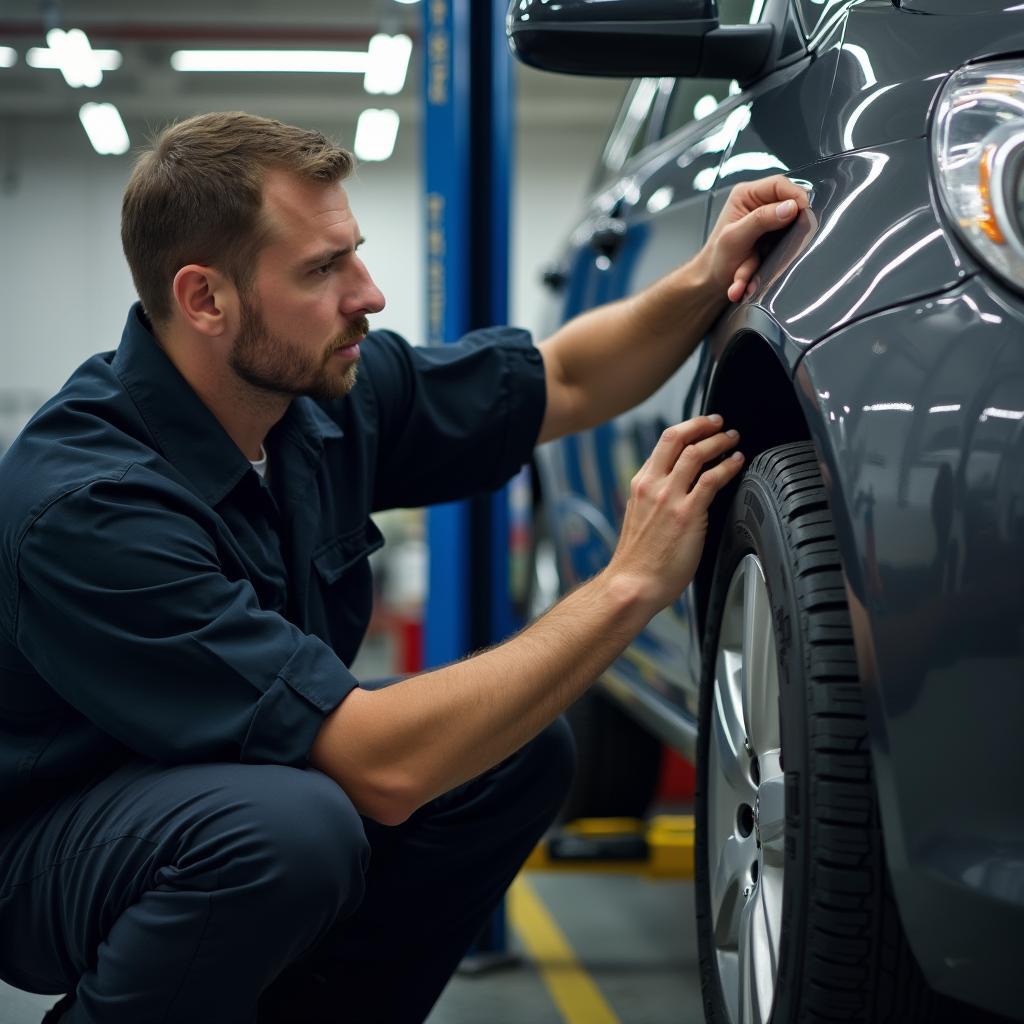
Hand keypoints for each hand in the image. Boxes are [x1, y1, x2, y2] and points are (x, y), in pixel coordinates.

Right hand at [607, 415, 744, 613]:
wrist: (632, 585)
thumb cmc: (638, 562)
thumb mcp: (639, 519)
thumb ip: (655, 500)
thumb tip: (676, 494)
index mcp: (640, 485)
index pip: (663, 444)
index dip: (686, 430)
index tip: (700, 427)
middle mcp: (653, 485)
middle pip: (677, 438)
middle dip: (702, 425)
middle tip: (719, 423)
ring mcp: (669, 498)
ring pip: (696, 453)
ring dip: (718, 441)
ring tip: (733, 440)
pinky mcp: (687, 514)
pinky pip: (711, 479)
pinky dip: (727, 465)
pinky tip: (737, 462)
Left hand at [700, 175, 809, 302]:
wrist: (712, 282)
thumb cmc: (716, 259)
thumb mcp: (736, 237)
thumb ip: (761, 219)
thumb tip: (790, 207)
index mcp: (746, 195)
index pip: (779, 184)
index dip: (796, 196)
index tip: (806, 213)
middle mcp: (757, 204)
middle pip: (789, 204)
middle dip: (792, 226)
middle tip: (794, 241)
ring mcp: (767, 222)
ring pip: (790, 227)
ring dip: (781, 249)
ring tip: (763, 261)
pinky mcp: (773, 238)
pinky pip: (784, 245)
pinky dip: (774, 261)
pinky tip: (756, 270)